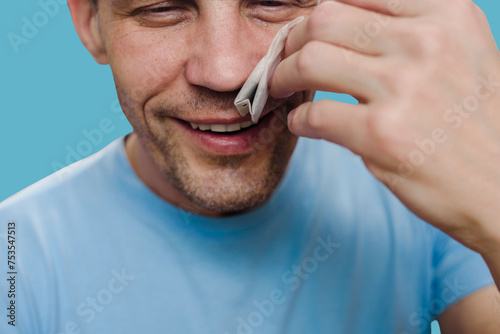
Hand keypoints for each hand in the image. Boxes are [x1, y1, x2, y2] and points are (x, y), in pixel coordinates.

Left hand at [270, 0, 499, 255]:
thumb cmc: (474, 124)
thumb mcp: (460, 55)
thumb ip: (409, 31)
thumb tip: (337, 23)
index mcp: (444, 14)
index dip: (318, 13)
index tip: (305, 34)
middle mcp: (426, 43)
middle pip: (324, 18)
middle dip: (293, 41)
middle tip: (284, 62)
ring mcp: (404, 88)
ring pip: (310, 61)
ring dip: (283, 76)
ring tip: (282, 89)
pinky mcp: (382, 135)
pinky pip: (314, 115)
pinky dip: (298, 120)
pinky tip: (302, 125)